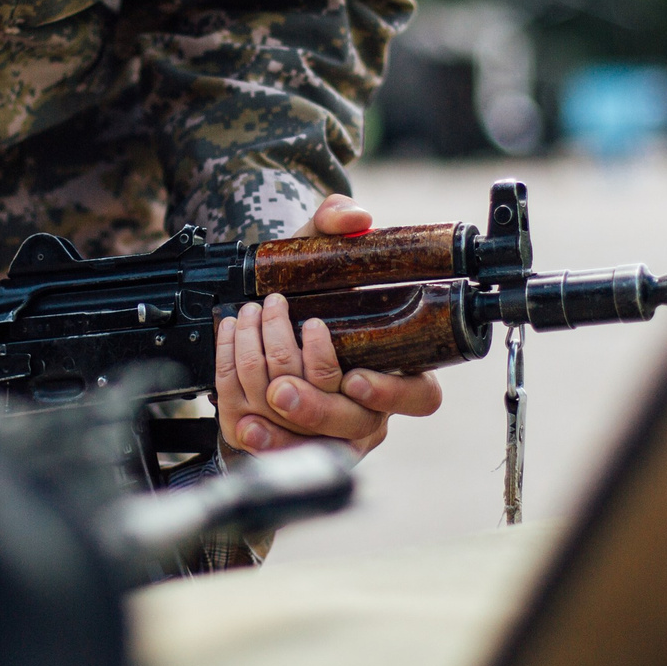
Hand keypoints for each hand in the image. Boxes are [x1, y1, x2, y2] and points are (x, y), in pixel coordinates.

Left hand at [215, 193, 444, 456]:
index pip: (420, 395)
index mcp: (398, 366)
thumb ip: (335, 221)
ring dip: (287, 421)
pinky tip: (246, 425)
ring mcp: (337, 428)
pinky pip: (285, 447)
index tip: (355, 377)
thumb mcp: (319, 246)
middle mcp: (371, 405)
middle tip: (282, 389)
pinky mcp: (299, 441)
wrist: (267, 303)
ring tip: (261, 393)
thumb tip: (354, 218)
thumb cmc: (306, 280)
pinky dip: (265, 439)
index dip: (392, 392)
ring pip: (320, 441)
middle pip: (357, 424)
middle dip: (317, 408)